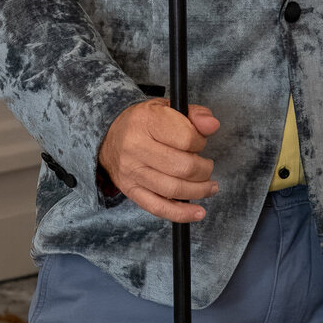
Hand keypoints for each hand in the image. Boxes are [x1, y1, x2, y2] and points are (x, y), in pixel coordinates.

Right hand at [99, 98, 219, 222]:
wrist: (109, 136)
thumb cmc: (144, 123)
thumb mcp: (168, 108)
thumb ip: (194, 114)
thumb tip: (212, 125)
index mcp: (146, 121)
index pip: (186, 138)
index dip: (201, 142)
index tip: (200, 142)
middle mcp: (135, 146)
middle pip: (182, 167)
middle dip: (204, 170)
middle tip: (207, 166)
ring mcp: (132, 171)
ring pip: (173, 189)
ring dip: (199, 191)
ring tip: (209, 187)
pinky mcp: (130, 190)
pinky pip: (158, 207)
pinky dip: (181, 213)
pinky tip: (197, 212)